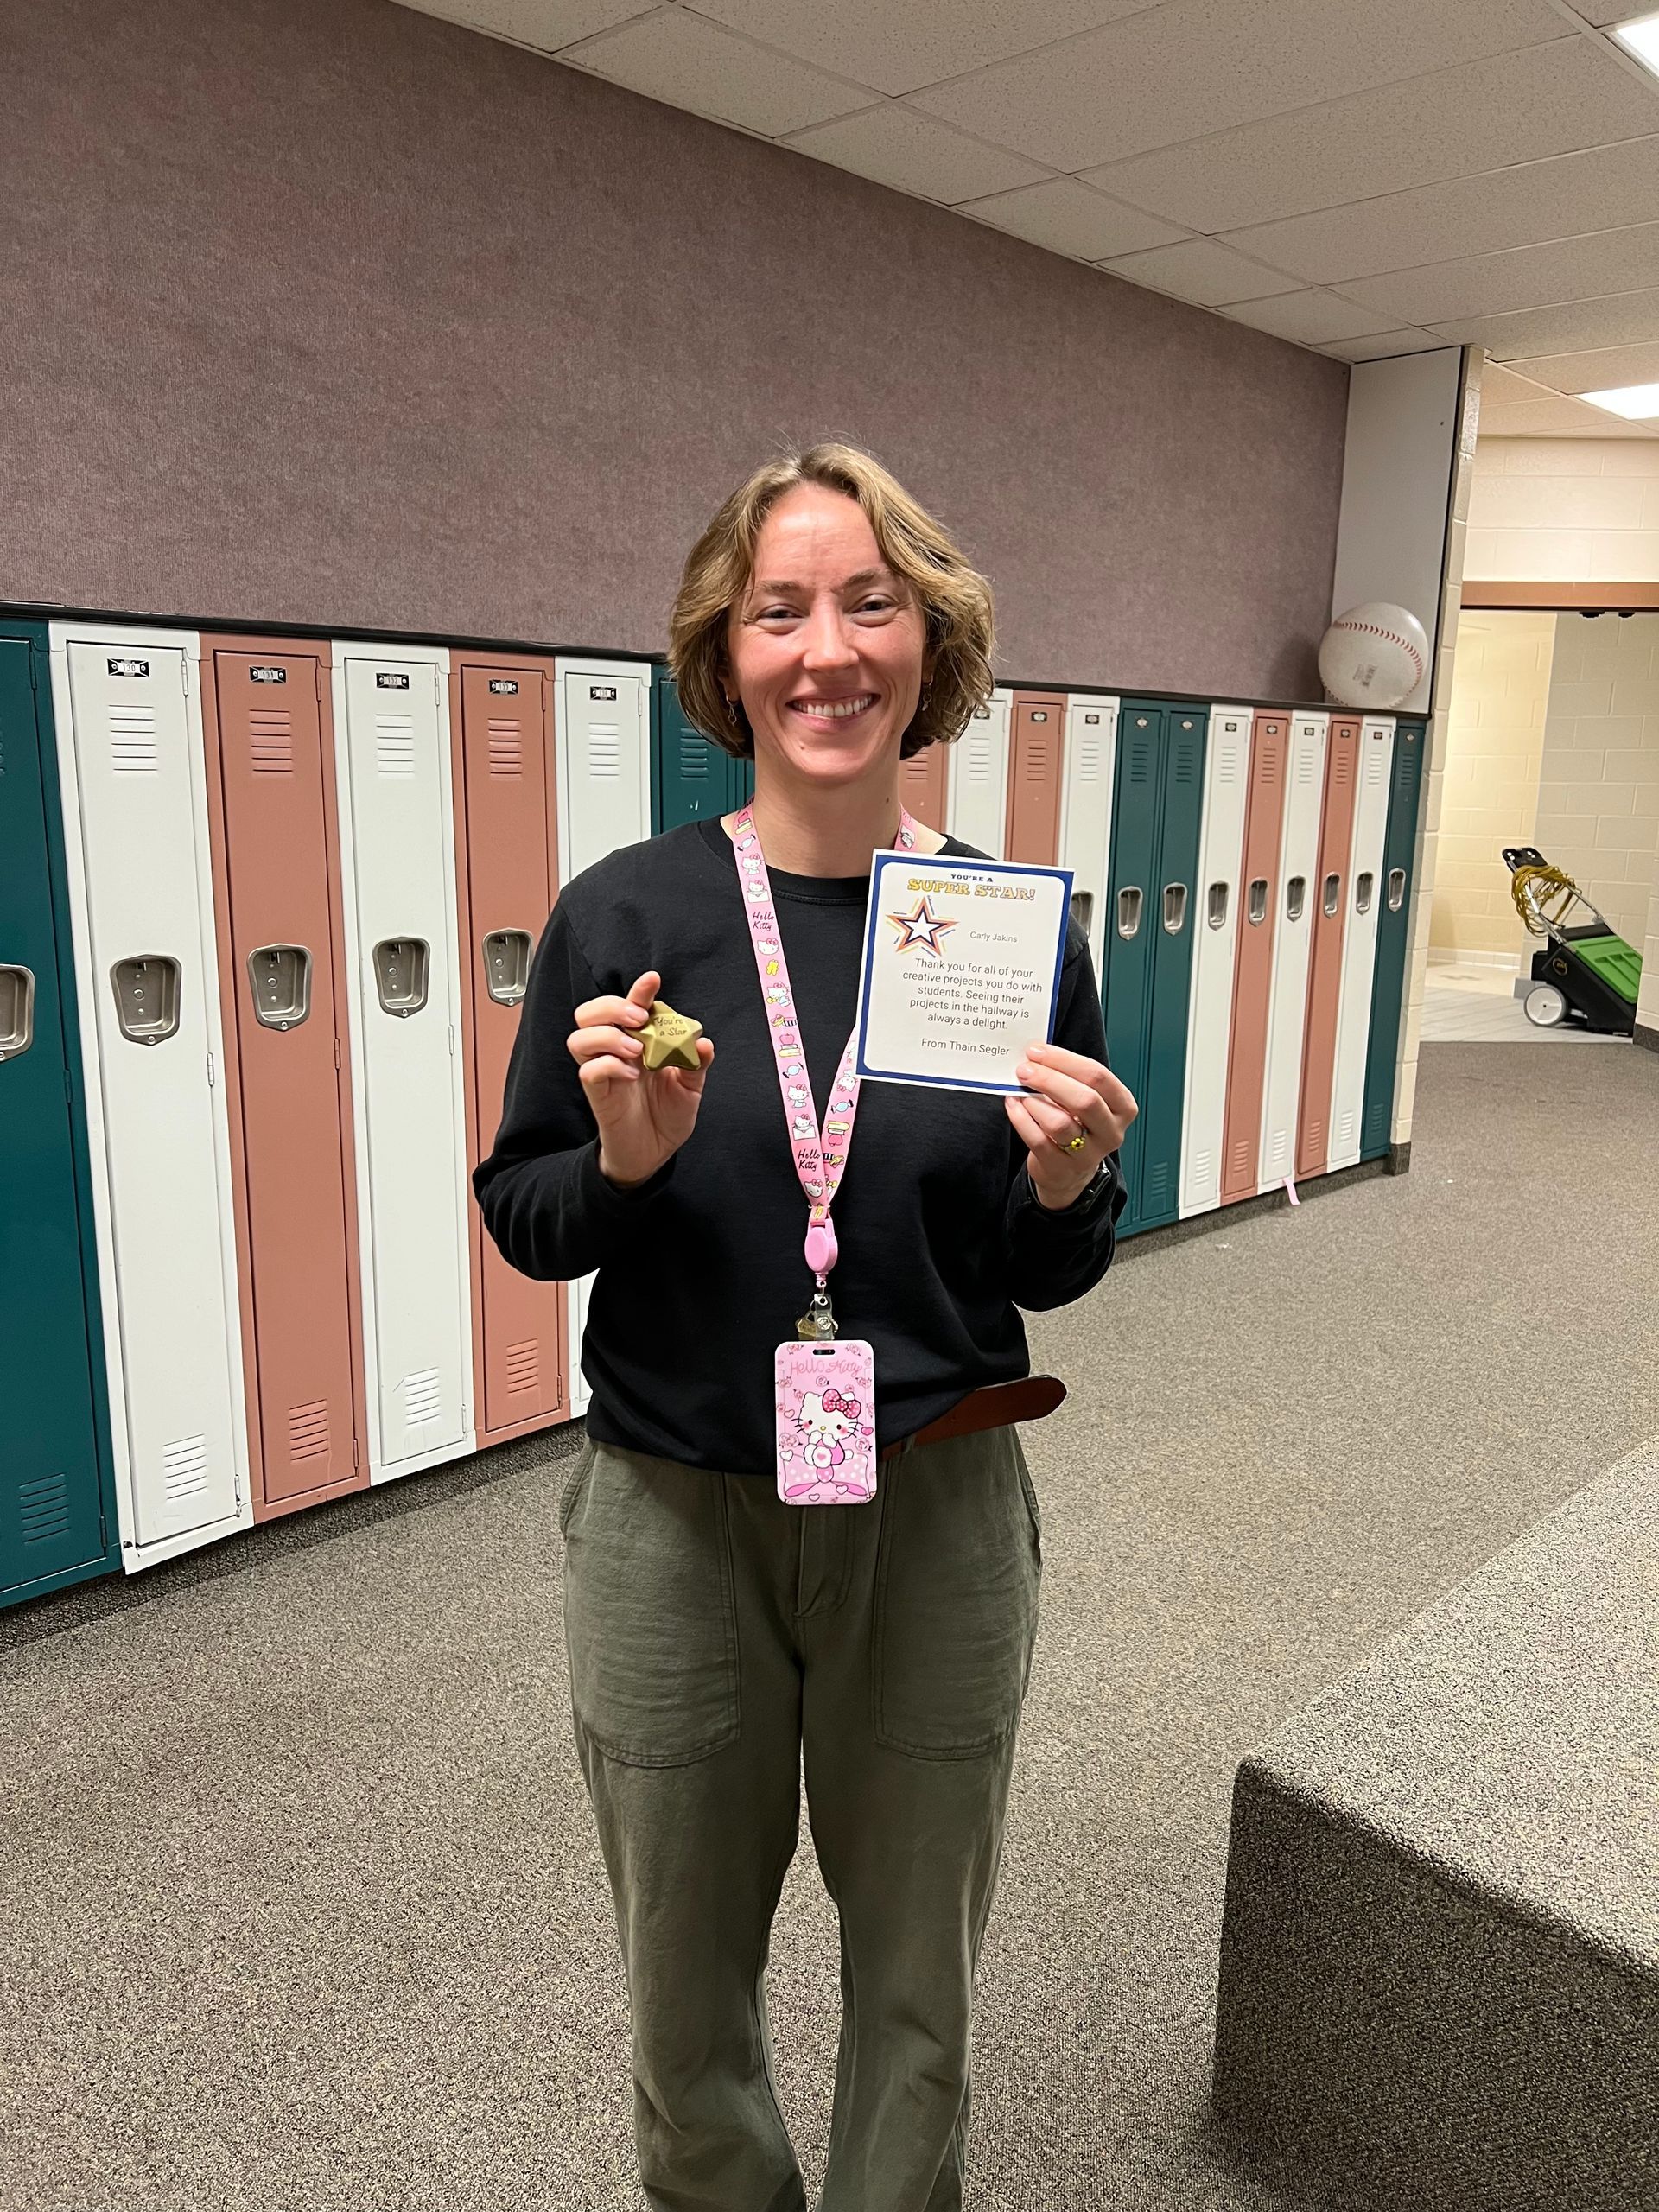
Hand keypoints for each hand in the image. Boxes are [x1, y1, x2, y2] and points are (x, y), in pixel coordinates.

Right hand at [567, 969, 714, 1188]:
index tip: (653, 980)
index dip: (639, 990)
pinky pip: (588, 1071)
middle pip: (589, 1013)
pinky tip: (631, 1074)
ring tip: (636, 1049)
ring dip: (607, 1035)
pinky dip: (609, 1066)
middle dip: (612, 1006)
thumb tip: (703, 1042)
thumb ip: (697, 1063)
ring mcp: (603, 1072)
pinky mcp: (597, 1094)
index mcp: (638, 1041)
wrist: (655, 1153)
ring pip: (579, 1038)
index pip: (630, 1006)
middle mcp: (615, 1051)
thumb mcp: (691, 1087)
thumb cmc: (666, 1116)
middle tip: (639, 1018)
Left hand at [1007, 1042, 1137, 1211]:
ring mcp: (1088, 1154)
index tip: (1037, 1051)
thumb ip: (1068, 1077)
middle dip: (1049, 1079)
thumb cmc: (1075, 1124)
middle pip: (1085, 1099)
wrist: (1067, 1169)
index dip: (1064, 1060)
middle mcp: (1111, 1132)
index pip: (1098, 1076)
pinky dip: (1021, 1120)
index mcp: (1122, 1107)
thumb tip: (1036, 1055)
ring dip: (1035, 1102)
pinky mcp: (1062, 1168)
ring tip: (1020, 1090)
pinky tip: (1013, 1105)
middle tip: (1025, 1069)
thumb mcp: (1082, 1099)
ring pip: (1060, 1123)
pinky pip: (1039, 1141)